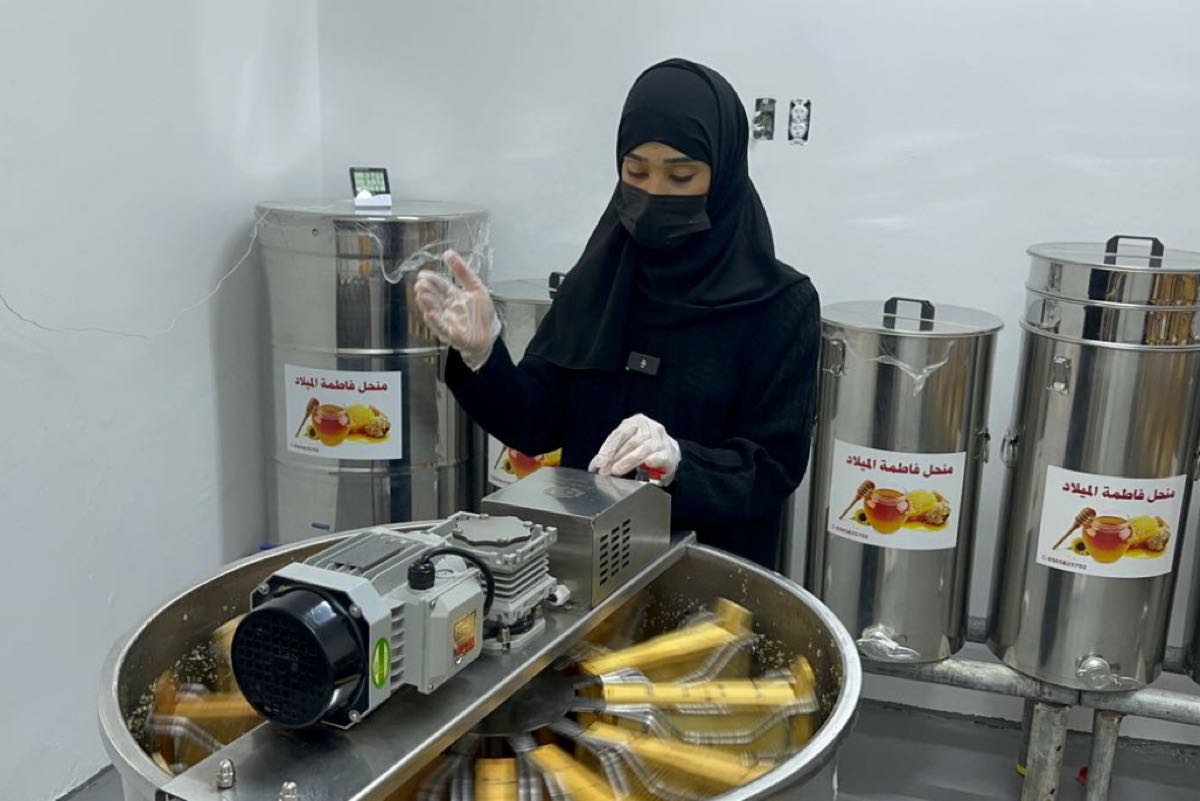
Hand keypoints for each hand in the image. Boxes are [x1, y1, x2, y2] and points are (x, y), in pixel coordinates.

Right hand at [414, 251, 500, 369]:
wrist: (490, 335)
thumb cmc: (482, 314)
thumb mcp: (475, 287)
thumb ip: (462, 271)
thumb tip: (448, 253)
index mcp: (453, 296)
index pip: (440, 285)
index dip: (432, 280)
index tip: (422, 274)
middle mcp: (448, 308)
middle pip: (434, 298)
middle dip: (426, 291)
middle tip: (420, 283)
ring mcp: (448, 321)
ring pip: (434, 311)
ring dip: (427, 303)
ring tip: (421, 294)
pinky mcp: (451, 334)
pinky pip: (441, 327)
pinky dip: (435, 320)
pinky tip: (429, 312)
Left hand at [588, 414, 681, 484]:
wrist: (668, 451)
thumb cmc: (643, 447)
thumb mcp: (627, 443)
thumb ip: (613, 451)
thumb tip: (596, 464)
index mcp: (637, 422)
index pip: (620, 434)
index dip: (608, 448)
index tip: (599, 462)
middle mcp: (650, 428)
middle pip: (631, 442)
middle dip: (615, 458)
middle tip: (605, 470)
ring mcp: (661, 440)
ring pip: (643, 449)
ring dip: (628, 461)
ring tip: (617, 470)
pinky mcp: (669, 453)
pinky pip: (658, 457)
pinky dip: (649, 462)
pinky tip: (643, 466)